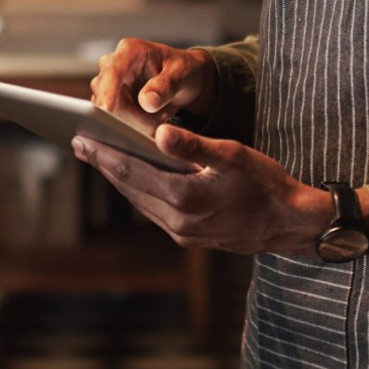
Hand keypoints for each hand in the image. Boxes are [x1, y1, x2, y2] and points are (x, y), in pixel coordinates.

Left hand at [71, 124, 331, 255]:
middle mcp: (177, 221)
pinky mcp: (189, 236)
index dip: (104, 154)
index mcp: (185, 197)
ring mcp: (182, 232)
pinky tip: (134, 178)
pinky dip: (139, 190)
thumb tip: (158, 132)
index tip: (81, 138)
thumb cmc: (265, 183)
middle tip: (80, 143)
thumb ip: (193, 144)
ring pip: (140, 200)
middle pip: (129, 188)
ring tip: (101, 158)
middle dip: (104, 164)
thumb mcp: (233, 154)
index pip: (132, 171)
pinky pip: (154, 210)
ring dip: (118, 178)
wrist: (289, 224)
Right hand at [91, 38, 217, 136]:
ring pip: (110, 113)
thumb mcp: (183, 74)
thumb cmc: (183, 70)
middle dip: (130, 116)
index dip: (107, 91)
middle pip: (107, 96)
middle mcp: (114, 65)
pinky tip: (152, 120)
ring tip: (160, 116)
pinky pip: (115, 121)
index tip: (106, 111)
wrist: (183, 79)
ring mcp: (109, 85)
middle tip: (158, 121)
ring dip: (135, 122)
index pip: (112, 71)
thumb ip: (166, 86)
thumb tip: (146, 102)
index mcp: (131, 50)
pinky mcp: (110, 102)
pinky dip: (134, 127)